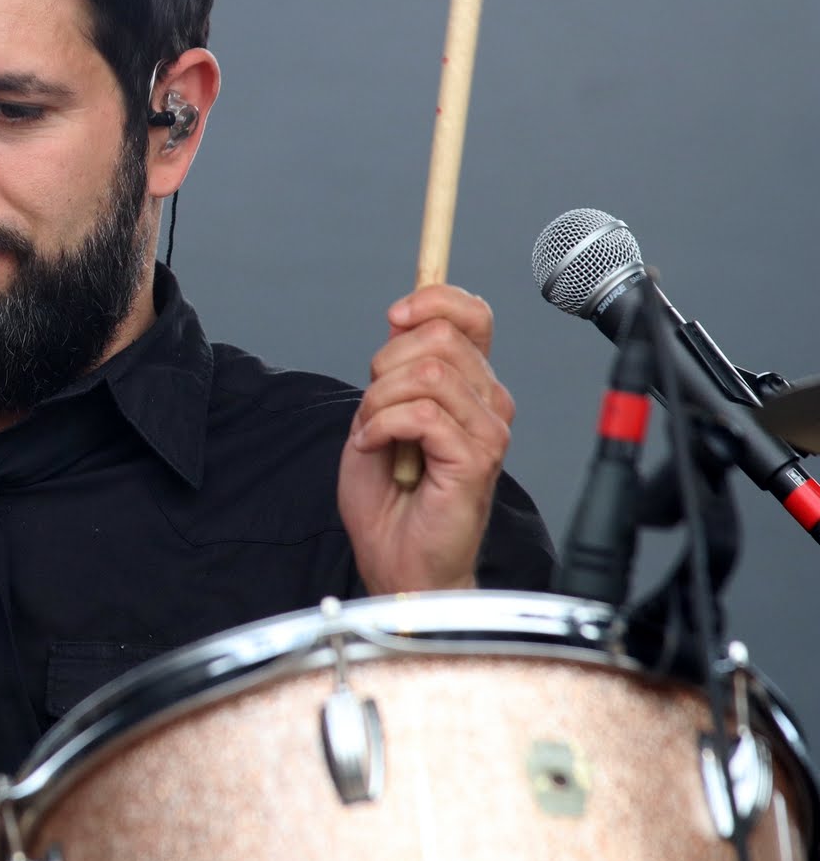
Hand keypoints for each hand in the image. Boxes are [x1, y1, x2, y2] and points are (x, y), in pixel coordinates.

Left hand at [339, 285, 514, 594]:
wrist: (400, 561)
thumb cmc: (391, 499)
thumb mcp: (380, 415)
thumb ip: (395, 369)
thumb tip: (401, 320)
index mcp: (470, 387)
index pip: (473, 315)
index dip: (433, 300)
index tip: (395, 317)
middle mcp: (488, 403)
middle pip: (441, 337)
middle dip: (385, 364)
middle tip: (372, 408)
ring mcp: (488, 430)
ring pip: (427, 374)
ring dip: (378, 401)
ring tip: (372, 434)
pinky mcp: (476, 458)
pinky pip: (421, 414)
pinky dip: (382, 426)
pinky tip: (375, 449)